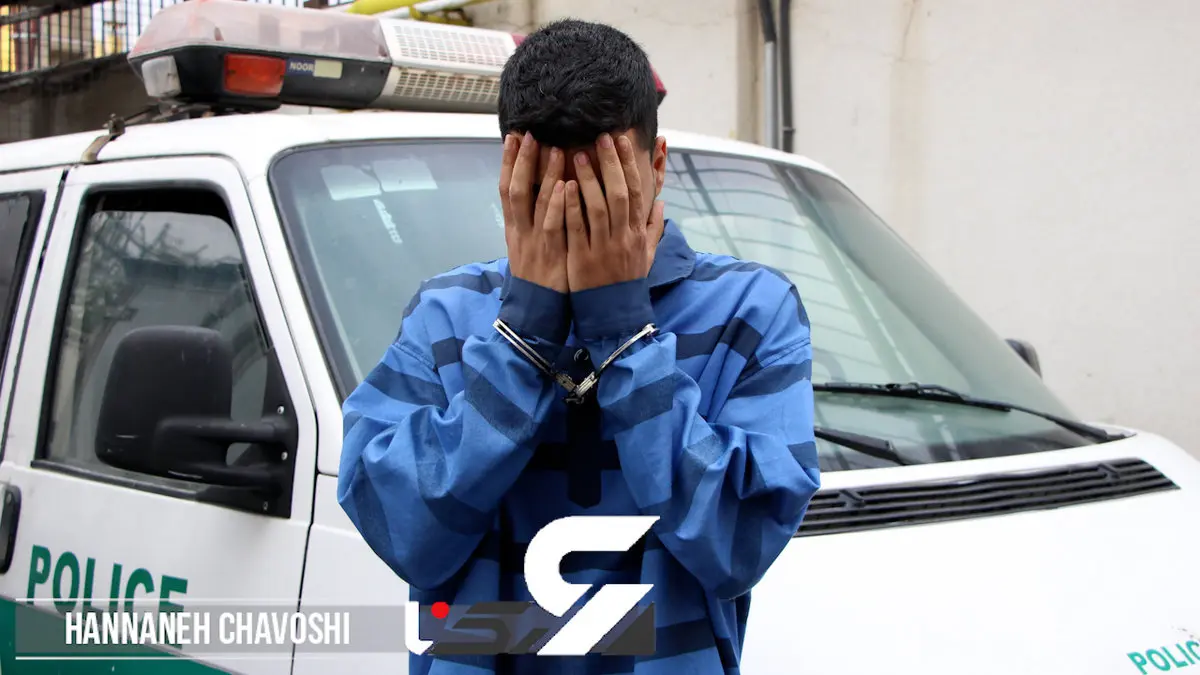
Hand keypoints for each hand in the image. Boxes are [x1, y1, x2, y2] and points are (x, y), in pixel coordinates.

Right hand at [500, 132, 567, 292]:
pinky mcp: (551, 253)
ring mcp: (535, 241)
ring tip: (554, 149)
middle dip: (522, 161)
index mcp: (514, 227)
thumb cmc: (538, 274)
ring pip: (537, 203)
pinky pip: (554, 225)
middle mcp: (520, 231)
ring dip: (545, 175)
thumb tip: (539, 190)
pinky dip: (559, 205)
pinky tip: (566, 186)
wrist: (537, 308)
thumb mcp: (528, 244)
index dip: (509, 162)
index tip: (514, 137)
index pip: (506, 189)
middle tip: (530, 134)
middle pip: (516, 190)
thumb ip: (533, 218)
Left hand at [565, 133, 665, 291]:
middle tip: (601, 137)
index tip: (621, 141)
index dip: (630, 165)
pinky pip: (578, 230)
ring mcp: (604, 248)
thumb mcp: (647, 255)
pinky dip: (572, 208)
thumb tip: (661, 203)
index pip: (637, 192)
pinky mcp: (583, 260)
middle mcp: (623, 238)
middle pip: (620, 194)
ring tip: (579, 155)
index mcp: (638, 233)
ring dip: (590, 180)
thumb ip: (653, 228)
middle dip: (611, 164)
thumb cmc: (628, 281)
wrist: (614, 314)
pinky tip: (564, 187)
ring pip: (598, 208)